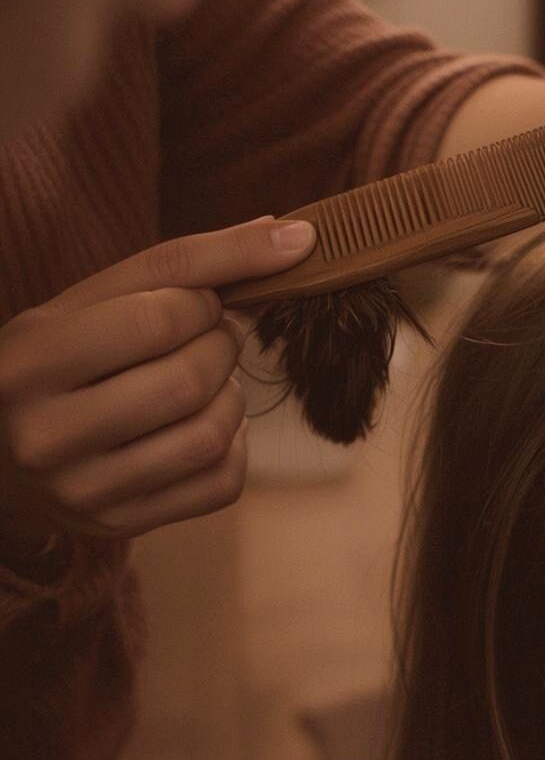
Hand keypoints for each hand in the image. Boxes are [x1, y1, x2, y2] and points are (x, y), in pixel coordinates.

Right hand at [0, 216, 314, 540]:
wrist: (8, 445)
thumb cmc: (69, 355)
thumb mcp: (100, 298)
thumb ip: (193, 261)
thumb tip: (300, 235)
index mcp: (28, 361)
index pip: (160, 319)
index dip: (203, 303)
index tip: (198, 302)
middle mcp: (45, 436)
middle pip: (191, 381)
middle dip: (222, 347)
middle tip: (209, 338)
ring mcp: (83, 491)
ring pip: (212, 435)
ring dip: (231, 396)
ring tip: (203, 380)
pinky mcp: (122, 524)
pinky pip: (223, 483)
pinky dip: (234, 445)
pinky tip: (203, 423)